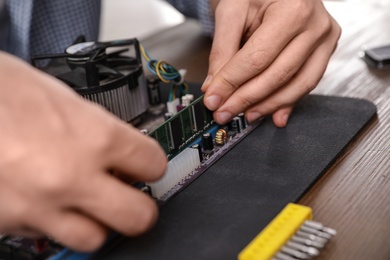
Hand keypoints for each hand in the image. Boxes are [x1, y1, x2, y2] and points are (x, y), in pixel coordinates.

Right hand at [0, 52, 166, 250]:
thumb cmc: (4, 91)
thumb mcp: (67, 101)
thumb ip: (100, 133)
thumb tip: (121, 153)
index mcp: (95, 136)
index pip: (153, 164)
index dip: (152, 165)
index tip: (146, 166)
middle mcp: (73, 175)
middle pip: (138, 216)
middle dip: (139, 206)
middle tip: (130, 196)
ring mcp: (41, 204)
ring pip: (95, 239)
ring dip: (97, 223)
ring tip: (87, 204)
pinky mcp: (11, 223)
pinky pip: (49, 236)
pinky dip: (55, 224)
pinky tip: (47, 201)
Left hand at [203, 0, 340, 126]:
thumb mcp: (232, 11)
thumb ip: (222, 50)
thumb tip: (215, 87)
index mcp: (292, 9)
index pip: (258, 58)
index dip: (233, 82)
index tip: (214, 99)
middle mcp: (316, 25)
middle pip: (278, 75)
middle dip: (247, 99)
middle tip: (224, 112)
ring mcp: (325, 40)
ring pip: (297, 85)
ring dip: (267, 105)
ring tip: (244, 115)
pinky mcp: (325, 52)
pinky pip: (307, 84)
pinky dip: (287, 102)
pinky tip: (273, 115)